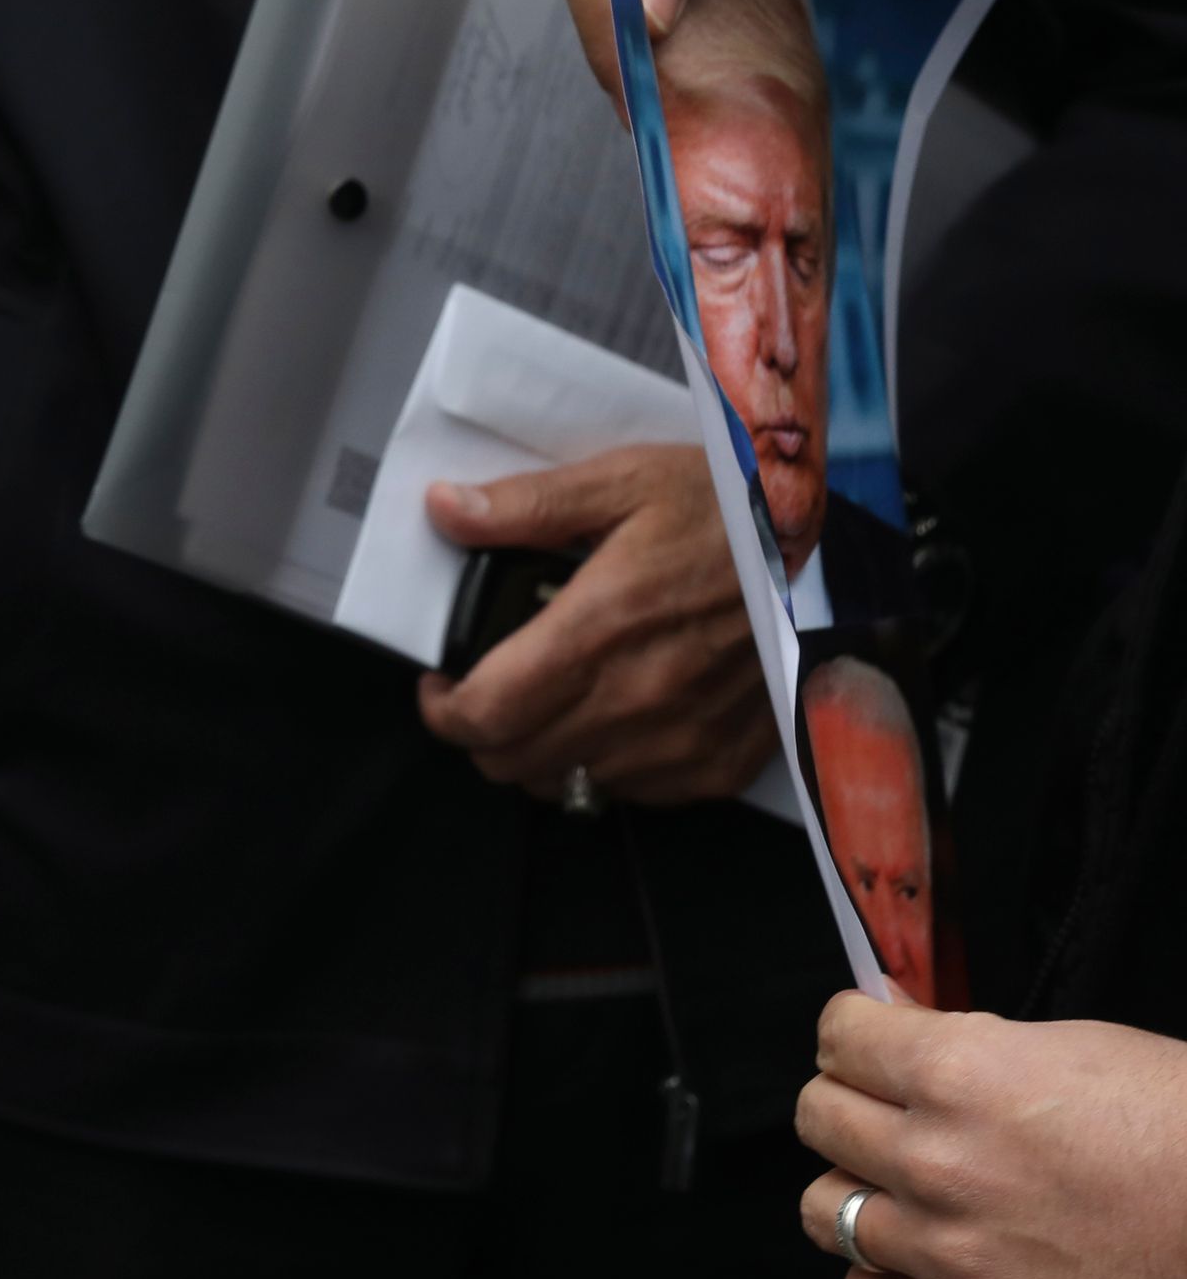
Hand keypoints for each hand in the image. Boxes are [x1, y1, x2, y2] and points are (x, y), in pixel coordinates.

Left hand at [415, 442, 773, 806]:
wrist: (835, 549)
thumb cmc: (729, 510)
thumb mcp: (625, 483)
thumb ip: (526, 507)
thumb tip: (445, 510)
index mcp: (598, 631)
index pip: (482, 716)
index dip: (443, 711)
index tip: (443, 687)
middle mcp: (635, 700)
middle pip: (510, 762)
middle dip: (484, 734)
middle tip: (492, 693)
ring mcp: (680, 740)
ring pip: (565, 784)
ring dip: (542, 754)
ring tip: (554, 704)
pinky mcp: (719, 763)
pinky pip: (633, 795)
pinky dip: (608, 767)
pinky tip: (619, 719)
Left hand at [795, 994, 1186, 1278]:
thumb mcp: (1091, 1050)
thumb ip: (985, 1051)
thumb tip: (910, 1042)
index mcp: (966, 1074)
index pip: (840, 1038)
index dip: (854, 1035)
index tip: (868, 1043)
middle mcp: (938, 1160)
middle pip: (817, 1118)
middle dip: (849, 1106)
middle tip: (890, 1116)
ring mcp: (948, 1252)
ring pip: (824, 1211)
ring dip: (858, 1197)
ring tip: (911, 1197)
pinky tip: (918, 1271)